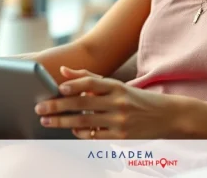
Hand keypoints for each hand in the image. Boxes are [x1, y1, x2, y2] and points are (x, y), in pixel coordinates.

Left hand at [34, 66, 184, 139]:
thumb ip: (89, 78)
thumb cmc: (136, 99)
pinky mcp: (121, 137)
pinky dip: (80, 133)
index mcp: (116, 87)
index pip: (92, 83)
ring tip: (46, 120)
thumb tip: (63, 71)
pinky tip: (70, 130)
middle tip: (40, 108)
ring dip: (62, 122)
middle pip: (82, 105)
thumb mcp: (117, 85)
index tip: (58, 88)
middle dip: (58, 106)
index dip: (74, 85)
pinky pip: (95, 136)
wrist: (166, 116)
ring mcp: (119, 121)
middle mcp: (118, 103)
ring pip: (85, 122)